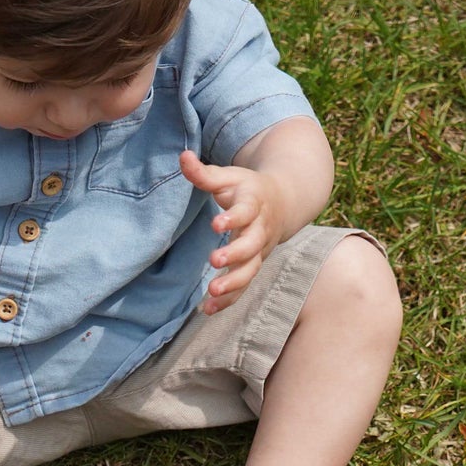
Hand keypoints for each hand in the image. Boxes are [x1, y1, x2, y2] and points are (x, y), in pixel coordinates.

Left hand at [180, 150, 285, 313]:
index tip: (216, 224)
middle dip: (235, 254)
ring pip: (250, 271)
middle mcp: (259, 231)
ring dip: (233, 283)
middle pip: (252, 246)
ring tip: (213, 292)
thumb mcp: (229, 177)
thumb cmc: (248, 189)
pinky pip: (243, 286)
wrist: (282, 203)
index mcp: (254, 204)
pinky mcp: (253, 267)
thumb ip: (204, 173)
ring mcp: (258, 252)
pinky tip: (209, 309)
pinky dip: (229, 299)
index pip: (246, 212)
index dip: (233, 218)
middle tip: (215, 260)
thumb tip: (182, 157)